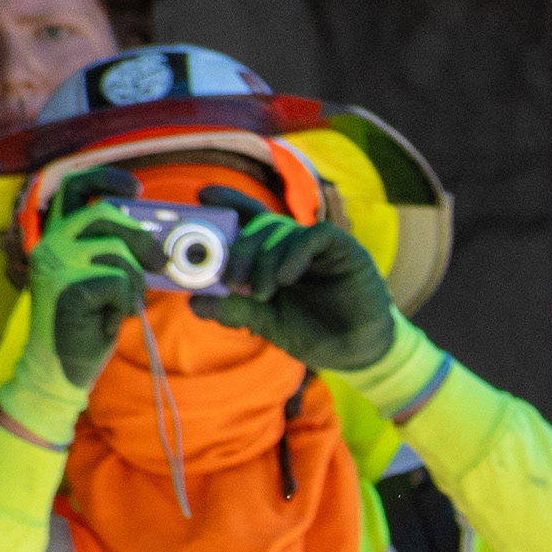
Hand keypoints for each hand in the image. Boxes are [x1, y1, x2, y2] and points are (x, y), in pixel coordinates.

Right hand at [15, 183, 156, 410]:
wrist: (62, 367)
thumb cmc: (87, 324)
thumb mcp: (106, 281)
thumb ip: (120, 254)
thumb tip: (161, 241)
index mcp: (57, 237)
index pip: (75, 189)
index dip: (107, 180)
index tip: (137, 189)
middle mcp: (49, 243)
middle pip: (107, 216)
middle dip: (142, 238)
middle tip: (162, 263)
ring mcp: (54, 262)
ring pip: (118, 252)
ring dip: (135, 282)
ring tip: (120, 305)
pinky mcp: (68, 285)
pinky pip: (119, 281)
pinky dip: (126, 302)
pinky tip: (109, 317)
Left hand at [189, 194, 395, 374]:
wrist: (356, 354)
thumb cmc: (313, 335)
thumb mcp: (266, 323)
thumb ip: (234, 310)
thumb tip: (195, 302)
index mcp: (275, 258)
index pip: (249, 220)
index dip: (228, 203)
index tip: (203, 197)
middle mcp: (294, 246)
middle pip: (259, 226)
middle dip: (239, 250)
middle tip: (230, 281)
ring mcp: (320, 247)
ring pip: (282, 230)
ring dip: (264, 260)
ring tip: (261, 293)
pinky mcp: (345, 250)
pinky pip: (314, 236)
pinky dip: (294, 254)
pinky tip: (286, 278)